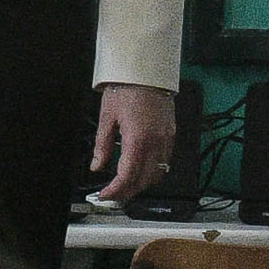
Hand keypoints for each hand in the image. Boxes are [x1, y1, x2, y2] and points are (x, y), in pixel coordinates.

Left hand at [84, 84, 177, 202]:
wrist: (147, 72)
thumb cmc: (126, 88)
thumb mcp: (106, 117)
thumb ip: (101, 146)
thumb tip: (97, 166)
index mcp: (137, 138)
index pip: (127, 175)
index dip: (115, 190)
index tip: (105, 195)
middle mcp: (156, 141)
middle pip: (143, 180)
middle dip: (127, 192)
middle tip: (112, 196)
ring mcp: (166, 139)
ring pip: (157, 174)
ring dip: (141, 185)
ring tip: (125, 188)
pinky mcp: (171, 135)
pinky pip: (165, 162)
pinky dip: (152, 173)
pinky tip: (140, 173)